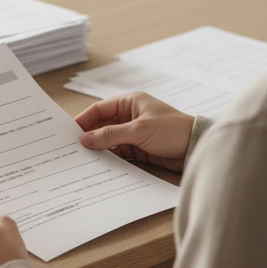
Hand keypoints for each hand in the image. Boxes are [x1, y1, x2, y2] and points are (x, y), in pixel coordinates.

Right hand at [75, 92, 193, 172]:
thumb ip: (110, 135)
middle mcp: (130, 116)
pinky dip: (109, 158)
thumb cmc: (173, 130)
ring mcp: (133, 133)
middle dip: (89, 136)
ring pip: (108, 140)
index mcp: (130, 102)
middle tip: (72, 148)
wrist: (198, 148)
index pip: (99, 109)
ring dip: (98, 149)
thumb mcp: (139, 130)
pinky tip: (98, 165)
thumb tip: (85, 139)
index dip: (83, 120)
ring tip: (82, 159)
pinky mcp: (138, 148)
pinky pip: (117, 152)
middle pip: (101, 125)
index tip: (69, 133)